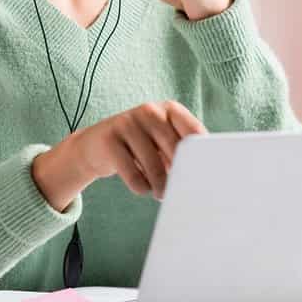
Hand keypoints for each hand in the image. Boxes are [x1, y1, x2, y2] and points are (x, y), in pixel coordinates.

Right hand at [32, 101, 207, 208]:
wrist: (94, 146)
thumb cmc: (140, 148)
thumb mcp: (163, 142)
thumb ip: (184, 151)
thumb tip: (207, 173)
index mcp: (169, 109)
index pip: (195, 132)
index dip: (200, 157)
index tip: (201, 176)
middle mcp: (149, 110)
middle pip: (175, 151)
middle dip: (179, 177)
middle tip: (178, 191)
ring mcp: (127, 122)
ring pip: (154, 167)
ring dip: (160, 188)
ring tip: (159, 192)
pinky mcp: (109, 140)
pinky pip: (133, 176)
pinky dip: (141, 188)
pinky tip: (141, 184)